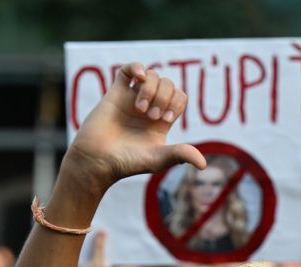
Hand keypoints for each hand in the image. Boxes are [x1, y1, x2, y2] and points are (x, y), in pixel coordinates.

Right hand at [65, 62, 205, 190]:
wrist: (97, 160)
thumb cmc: (127, 163)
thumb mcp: (158, 159)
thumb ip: (180, 155)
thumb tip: (203, 164)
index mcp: (161, 121)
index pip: (179, 97)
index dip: (176, 102)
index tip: (164, 118)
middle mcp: (149, 107)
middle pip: (168, 84)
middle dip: (164, 97)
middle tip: (151, 116)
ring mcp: (132, 99)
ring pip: (151, 76)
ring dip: (151, 90)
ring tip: (141, 109)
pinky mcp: (115, 94)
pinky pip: (128, 70)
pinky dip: (137, 67)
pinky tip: (140, 77)